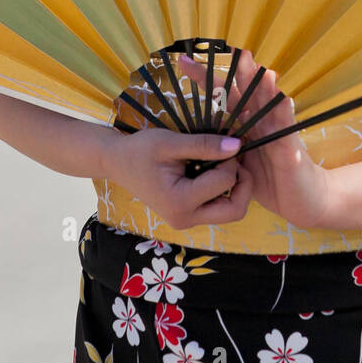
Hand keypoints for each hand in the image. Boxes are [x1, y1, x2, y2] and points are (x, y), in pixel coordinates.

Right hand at [104, 124, 253, 228]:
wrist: (117, 163)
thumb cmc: (140, 150)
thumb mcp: (171, 142)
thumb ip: (205, 145)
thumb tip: (237, 145)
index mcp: (179, 202)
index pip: (224, 182)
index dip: (231, 159)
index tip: (225, 142)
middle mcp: (186, 219)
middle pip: (235, 210)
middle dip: (244, 184)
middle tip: (238, 160)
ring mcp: (188, 220)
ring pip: (230, 212)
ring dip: (236, 188)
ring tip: (226, 162)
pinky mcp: (189, 216)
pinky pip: (218, 208)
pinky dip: (225, 190)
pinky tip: (216, 169)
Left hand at [180, 48, 333, 229]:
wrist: (301, 199)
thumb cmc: (270, 179)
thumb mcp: (240, 161)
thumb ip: (223, 145)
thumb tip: (194, 135)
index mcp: (247, 123)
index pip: (225, 96)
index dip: (205, 79)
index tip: (183, 63)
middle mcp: (263, 123)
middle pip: (250, 92)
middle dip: (243, 72)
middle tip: (237, 52)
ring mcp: (278, 135)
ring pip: (272, 107)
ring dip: (269, 90)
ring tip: (265, 74)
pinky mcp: (290, 153)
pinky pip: (287, 134)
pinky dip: (285, 118)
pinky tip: (284, 103)